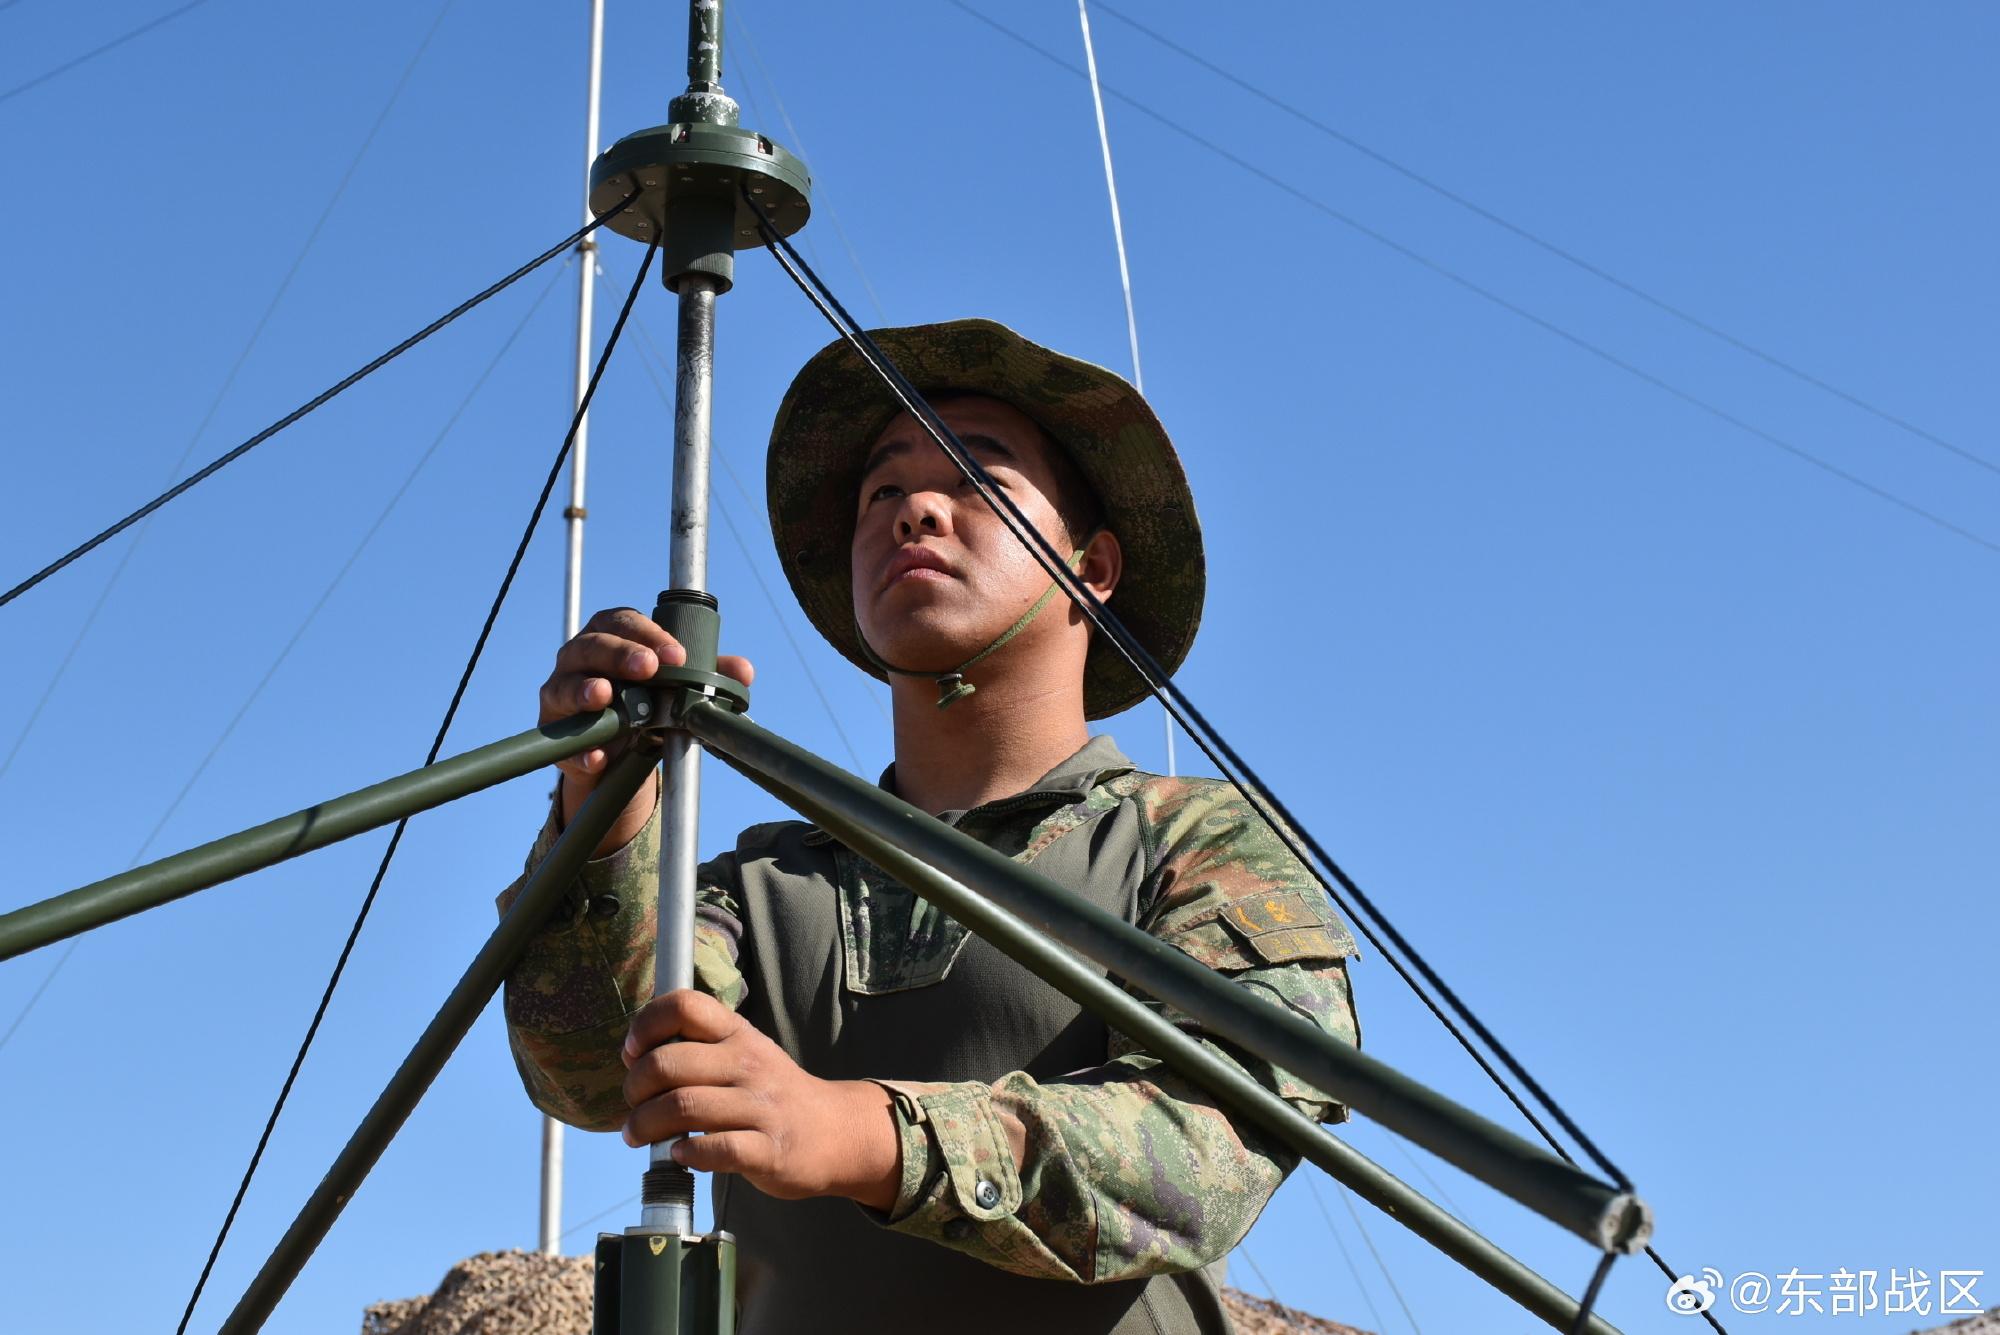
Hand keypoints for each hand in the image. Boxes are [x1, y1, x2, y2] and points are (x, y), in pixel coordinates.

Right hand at [540, 607, 753, 849]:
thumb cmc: (644, 700)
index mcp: (612, 635)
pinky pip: (564, 738)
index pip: (625, 622)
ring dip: (585, 690)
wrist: (617, 749)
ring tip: (604, 696)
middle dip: (621, 655)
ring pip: (565, 685)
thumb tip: (744, 672)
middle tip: (648, 669)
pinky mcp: (555, 728)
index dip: (649, 634)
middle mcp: (580, 656)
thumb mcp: (674, 686)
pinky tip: (597, 755)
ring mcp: (561, 690)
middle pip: (593, 645)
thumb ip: (707, 675)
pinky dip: (580, 749)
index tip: (676, 655)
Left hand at [620, 989, 899, 1209]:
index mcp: (738, 1034)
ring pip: (683, 1106)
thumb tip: (636, 1056)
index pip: (685, 1006)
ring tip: (638, 1136)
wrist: (837, 1132)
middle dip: (635, 1088)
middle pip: (668, 1063)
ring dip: (646, 1125)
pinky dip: (687, 1153)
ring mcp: (761, 1107)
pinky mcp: (769, 1150)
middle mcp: (749, 1063)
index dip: (646, 1025)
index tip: (632, 1053)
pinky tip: (680, 1154)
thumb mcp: (745, 1053)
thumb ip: (699, 1047)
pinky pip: (716, 1148)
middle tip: (633, 1105)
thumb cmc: (773, 1093)